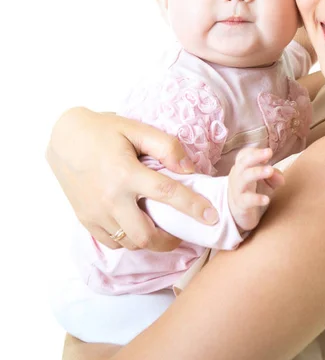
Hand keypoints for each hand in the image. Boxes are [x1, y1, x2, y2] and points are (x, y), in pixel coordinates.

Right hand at [46, 107, 219, 251]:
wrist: (65, 139)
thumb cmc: (105, 131)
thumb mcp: (138, 130)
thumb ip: (167, 147)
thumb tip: (189, 169)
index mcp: (126, 173)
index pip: (167, 194)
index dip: (193, 207)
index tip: (212, 218)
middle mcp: (110, 198)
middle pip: (146, 235)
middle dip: (170, 240)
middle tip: (184, 231)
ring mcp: (96, 213)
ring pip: (130, 243)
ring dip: (150, 241)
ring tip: (163, 230)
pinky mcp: (86, 220)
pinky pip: (113, 242)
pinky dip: (130, 240)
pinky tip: (139, 225)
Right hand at [227, 147, 284, 231]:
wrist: (238, 214)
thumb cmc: (254, 191)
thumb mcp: (266, 182)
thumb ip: (274, 176)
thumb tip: (281, 179)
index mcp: (242, 167)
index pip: (244, 155)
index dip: (255, 152)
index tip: (268, 152)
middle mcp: (237, 176)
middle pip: (243, 163)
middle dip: (256, 156)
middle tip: (269, 152)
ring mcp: (238, 190)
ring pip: (244, 178)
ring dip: (257, 172)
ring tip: (270, 170)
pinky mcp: (241, 205)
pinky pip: (247, 200)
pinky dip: (256, 198)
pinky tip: (267, 199)